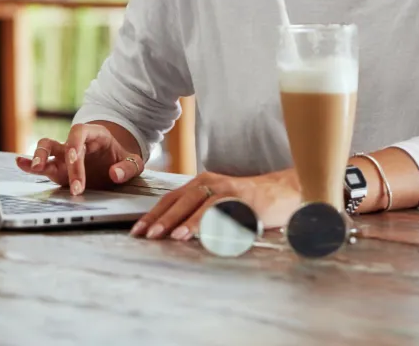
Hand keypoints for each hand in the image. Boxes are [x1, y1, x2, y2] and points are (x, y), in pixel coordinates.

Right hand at [14, 123, 143, 194]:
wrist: (117, 164)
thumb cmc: (123, 160)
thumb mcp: (134, 162)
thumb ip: (128, 167)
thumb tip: (114, 174)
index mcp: (94, 135)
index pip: (79, 132)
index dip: (73, 144)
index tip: (74, 161)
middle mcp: (75, 143)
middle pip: (61, 144)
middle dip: (63, 163)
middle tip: (74, 187)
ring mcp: (64, 156)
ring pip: (45, 149)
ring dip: (38, 157)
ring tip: (37, 168)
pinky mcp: (58, 170)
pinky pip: (42, 165)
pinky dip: (30, 164)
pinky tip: (20, 164)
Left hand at [132, 169, 301, 241]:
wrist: (282, 192)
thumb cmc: (245, 202)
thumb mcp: (216, 204)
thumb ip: (197, 213)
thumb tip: (170, 233)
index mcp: (200, 183)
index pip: (170, 199)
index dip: (152, 215)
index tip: (137, 232)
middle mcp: (211, 182)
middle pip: (181, 200)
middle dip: (162, 218)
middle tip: (148, 236)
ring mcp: (227, 189)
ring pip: (201, 204)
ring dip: (186, 221)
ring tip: (172, 236)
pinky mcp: (244, 199)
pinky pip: (226, 210)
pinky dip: (214, 222)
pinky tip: (205, 234)